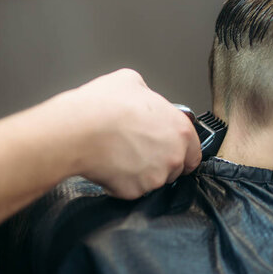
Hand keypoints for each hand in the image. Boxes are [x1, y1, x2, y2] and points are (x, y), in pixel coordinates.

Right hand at [49, 69, 201, 198]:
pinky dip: (122, 182)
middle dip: (160, 162)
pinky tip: (110, 165)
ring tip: (121, 154)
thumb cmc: (104, 106)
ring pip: (153, 181)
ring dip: (142, 172)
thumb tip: (142, 94)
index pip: (194, 151)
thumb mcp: (131, 81)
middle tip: (138, 149)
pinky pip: (131, 190)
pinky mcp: (135, 191)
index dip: (181, 151)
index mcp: (181, 130)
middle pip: (175, 167)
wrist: (79, 131)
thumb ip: (146, 93)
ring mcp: (156, 177)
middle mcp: (174, 156)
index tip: (169, 150)